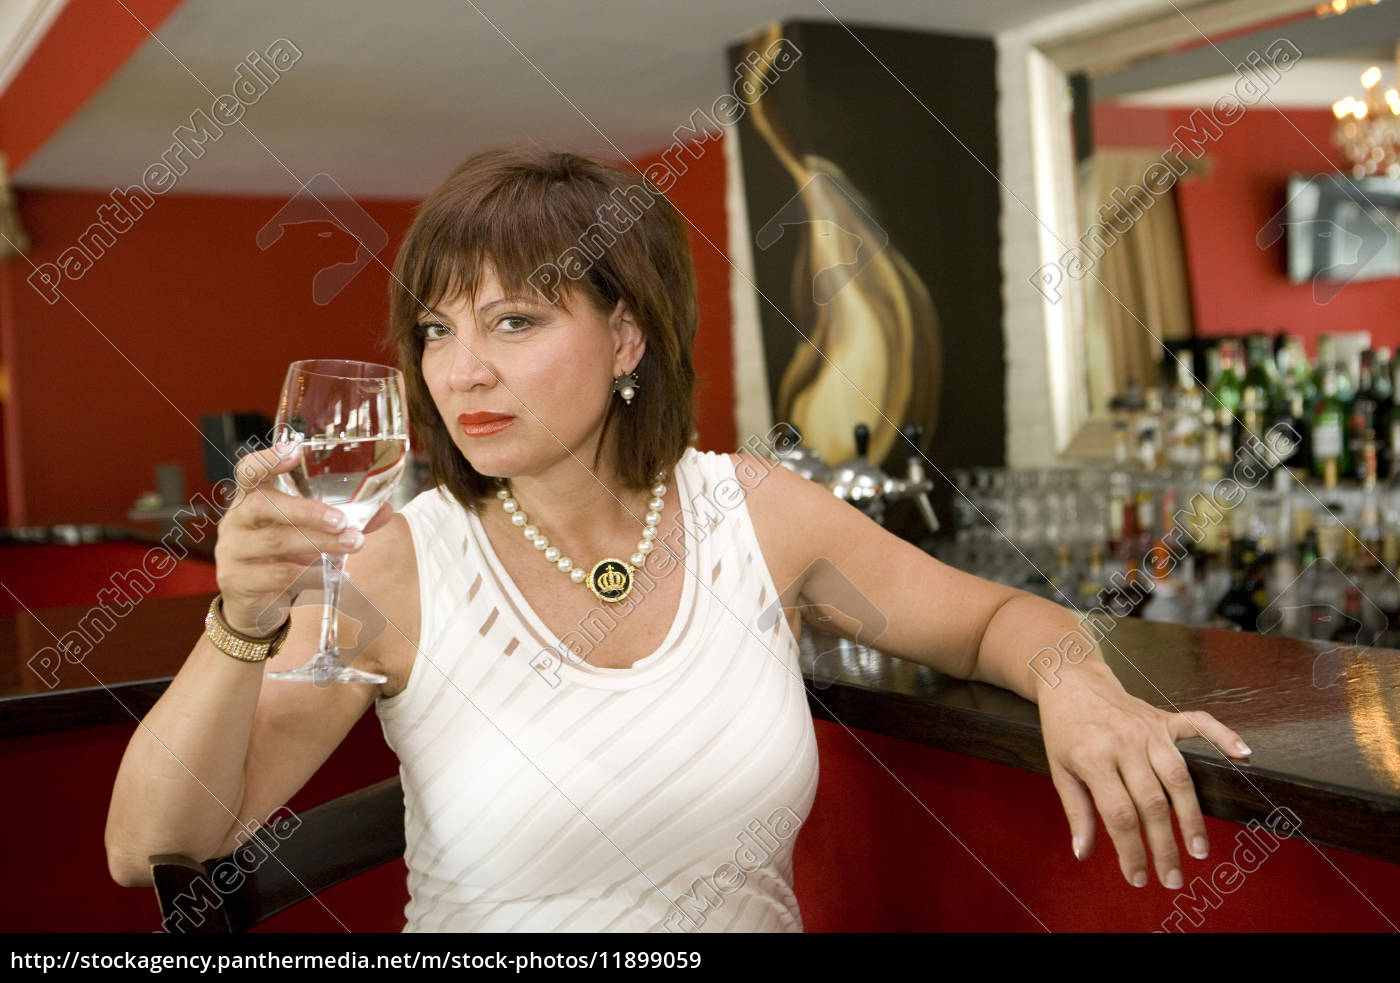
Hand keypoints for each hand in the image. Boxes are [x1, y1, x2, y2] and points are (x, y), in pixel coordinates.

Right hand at [213, 444, 394, 635]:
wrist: (253, 604)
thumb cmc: (282, 558)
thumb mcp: (307, 535)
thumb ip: (340, 521)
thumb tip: (383, 511)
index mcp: (249, 499)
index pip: (249, 471)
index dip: (268, 459)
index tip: (295, 451)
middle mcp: (235, 520)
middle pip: (262, 505)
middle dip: (307, 511)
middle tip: (342, 520)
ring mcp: (232, 551)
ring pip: (276, 542)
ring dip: (319, 543)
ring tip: (352, 544)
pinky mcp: (236, 580)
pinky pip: (278, 575)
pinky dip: (312, 575)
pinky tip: (335, 575)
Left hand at [1037, 661, 1251, 888]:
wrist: (1070, 680)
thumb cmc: (1064, 729)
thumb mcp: (1059, 770)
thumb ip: (1076, 812)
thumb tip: (1083, 854)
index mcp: (1094, 757)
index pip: (1119, 814)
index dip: (1131, 850)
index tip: (1139, 878)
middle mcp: (1125, 743)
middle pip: (1153, 803)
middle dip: (1164, 846)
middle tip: (1173, 878)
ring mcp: (1148, 729)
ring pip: (1178, 776)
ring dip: (1192, 816)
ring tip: (1199, 850)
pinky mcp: (1163, 717)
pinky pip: (1199, 724)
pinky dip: (1223, 736)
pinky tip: (1244, 754)